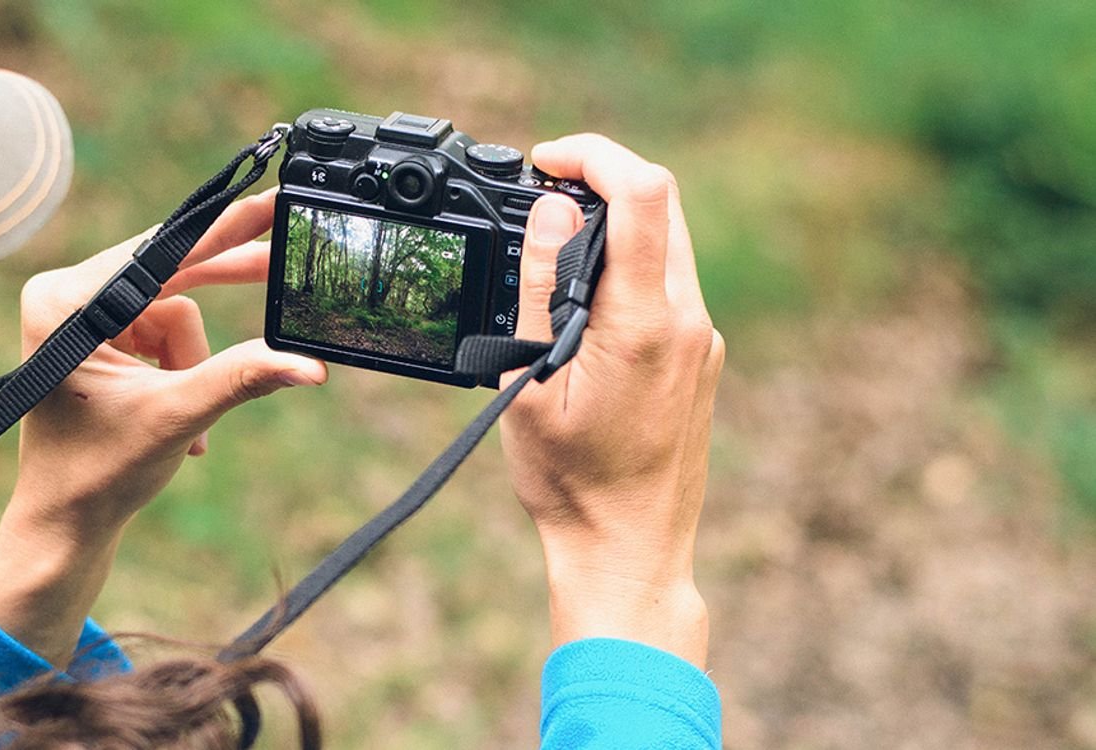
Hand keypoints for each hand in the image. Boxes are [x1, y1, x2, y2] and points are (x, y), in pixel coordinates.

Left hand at [0, 189, 327, 664]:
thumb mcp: (176, 416)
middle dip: (223, 287)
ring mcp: (80, 317)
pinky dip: (183, 373)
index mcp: (66, 302)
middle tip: (283, 261)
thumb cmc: (97, 473)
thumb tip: (308, 363)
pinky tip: (182, 423)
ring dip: (195, 367)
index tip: (269, 205)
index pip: (161, 253)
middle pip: (169, 272)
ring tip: (191, 424)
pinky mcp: (96, 338)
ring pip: (176, 312)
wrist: (64, 523)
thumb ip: (242, 378)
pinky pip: (163, 334)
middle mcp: (66, 297)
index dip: (223, 231)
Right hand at [500, 135, 722, 666]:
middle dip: (601, 182)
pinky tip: (582, 307)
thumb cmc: (573, 481)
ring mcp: (701, 339)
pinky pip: (668, 284)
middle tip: (541, 199)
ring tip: (552, 258)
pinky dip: (627, 269)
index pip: (643, 193)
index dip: (594, 155)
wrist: (629, 548)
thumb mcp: (531, 381)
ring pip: (667, 244)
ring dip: (614, 227)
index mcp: (645, 322)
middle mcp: (687, 321)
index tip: (546, 161)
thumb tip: (554, 208)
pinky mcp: (700, 356)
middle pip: (661, 206)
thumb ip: (541, 287)